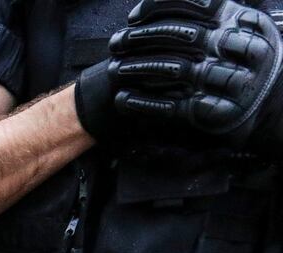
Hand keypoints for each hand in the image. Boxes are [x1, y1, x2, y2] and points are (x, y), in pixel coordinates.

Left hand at [108, 0, 282, 146]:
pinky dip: (143, 103)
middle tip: (115, 43)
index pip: (194, 3)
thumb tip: (154, 4)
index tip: (132, 17)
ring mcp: (229, 81)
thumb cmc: (245, 60)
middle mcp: (238, 48)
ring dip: (136, 68)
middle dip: (140, 38)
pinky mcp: (217, 113)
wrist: (273, 106)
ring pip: (173, 69)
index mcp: (243, 22)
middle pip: (180, 35)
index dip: (157, 7)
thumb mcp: (239, 26)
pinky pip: (173, 106)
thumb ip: (207, 10)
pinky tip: (123, 99)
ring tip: (114, 70)